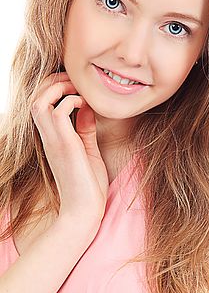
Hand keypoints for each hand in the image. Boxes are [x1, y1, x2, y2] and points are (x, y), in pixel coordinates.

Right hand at [30, 71, 108, 225]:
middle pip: (36, 95)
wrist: (85, 211)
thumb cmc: (88, 186)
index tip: (78, 87)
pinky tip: (86, 107)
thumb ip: (85, 129)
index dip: (55, 87)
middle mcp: (48, 137)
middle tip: (76, 82)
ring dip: (59, 87)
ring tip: (78, 91)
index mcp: (52, 138)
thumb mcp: (88, 151)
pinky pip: (58, 111)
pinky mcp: (64, 145)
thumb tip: (87, 108)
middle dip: (54, 81)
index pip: (42, 102)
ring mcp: (54, 140)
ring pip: (39, 99)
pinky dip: (71, 101)